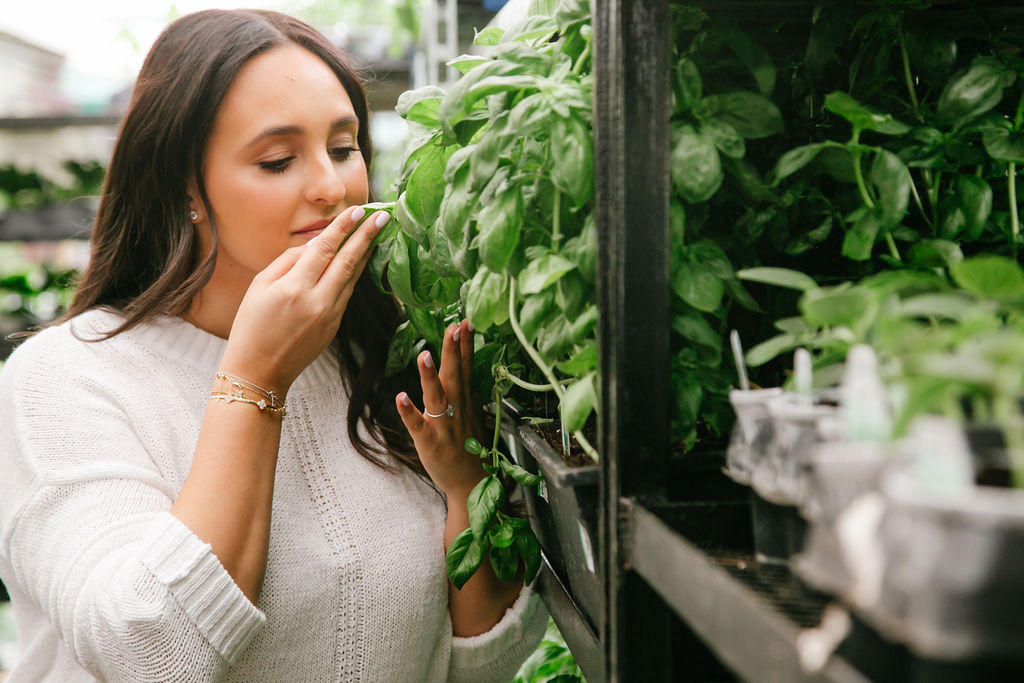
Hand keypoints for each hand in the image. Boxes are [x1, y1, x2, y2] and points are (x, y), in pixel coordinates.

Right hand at [219, 206, 386, 394]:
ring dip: (365, 255)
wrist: (259, 371)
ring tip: (377, 234)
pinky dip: (353, 276)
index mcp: (294, 288)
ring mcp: (329, 316)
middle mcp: (317, 301)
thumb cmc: (252, 327)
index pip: (325, 249)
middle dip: (367, 236)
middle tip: (383, 217)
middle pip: (348, 261)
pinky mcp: (335, 327)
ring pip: (352, 278)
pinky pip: (346, 295)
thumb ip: (287, 261)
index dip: (344, 227)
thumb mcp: (259, 287)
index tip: (359, 211)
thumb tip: (314, 245)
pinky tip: (358, 263)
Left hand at [396, 320, 486, 499]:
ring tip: (425, 356)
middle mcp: (458, 410)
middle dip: (454, 351)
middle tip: (454, 327)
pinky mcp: (431, 443)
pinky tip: (401, 397)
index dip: (466, 345)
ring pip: (438, 398)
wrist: (472, 485)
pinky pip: (419, 425)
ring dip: (430, 377)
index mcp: (466, 402)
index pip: (467, 368)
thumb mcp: (472, 415)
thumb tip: (461, 367)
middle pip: (455, 376)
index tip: (466, 322)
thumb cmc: (470, 449)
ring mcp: (445, 427)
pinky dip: (410, 412)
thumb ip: (465, 392)